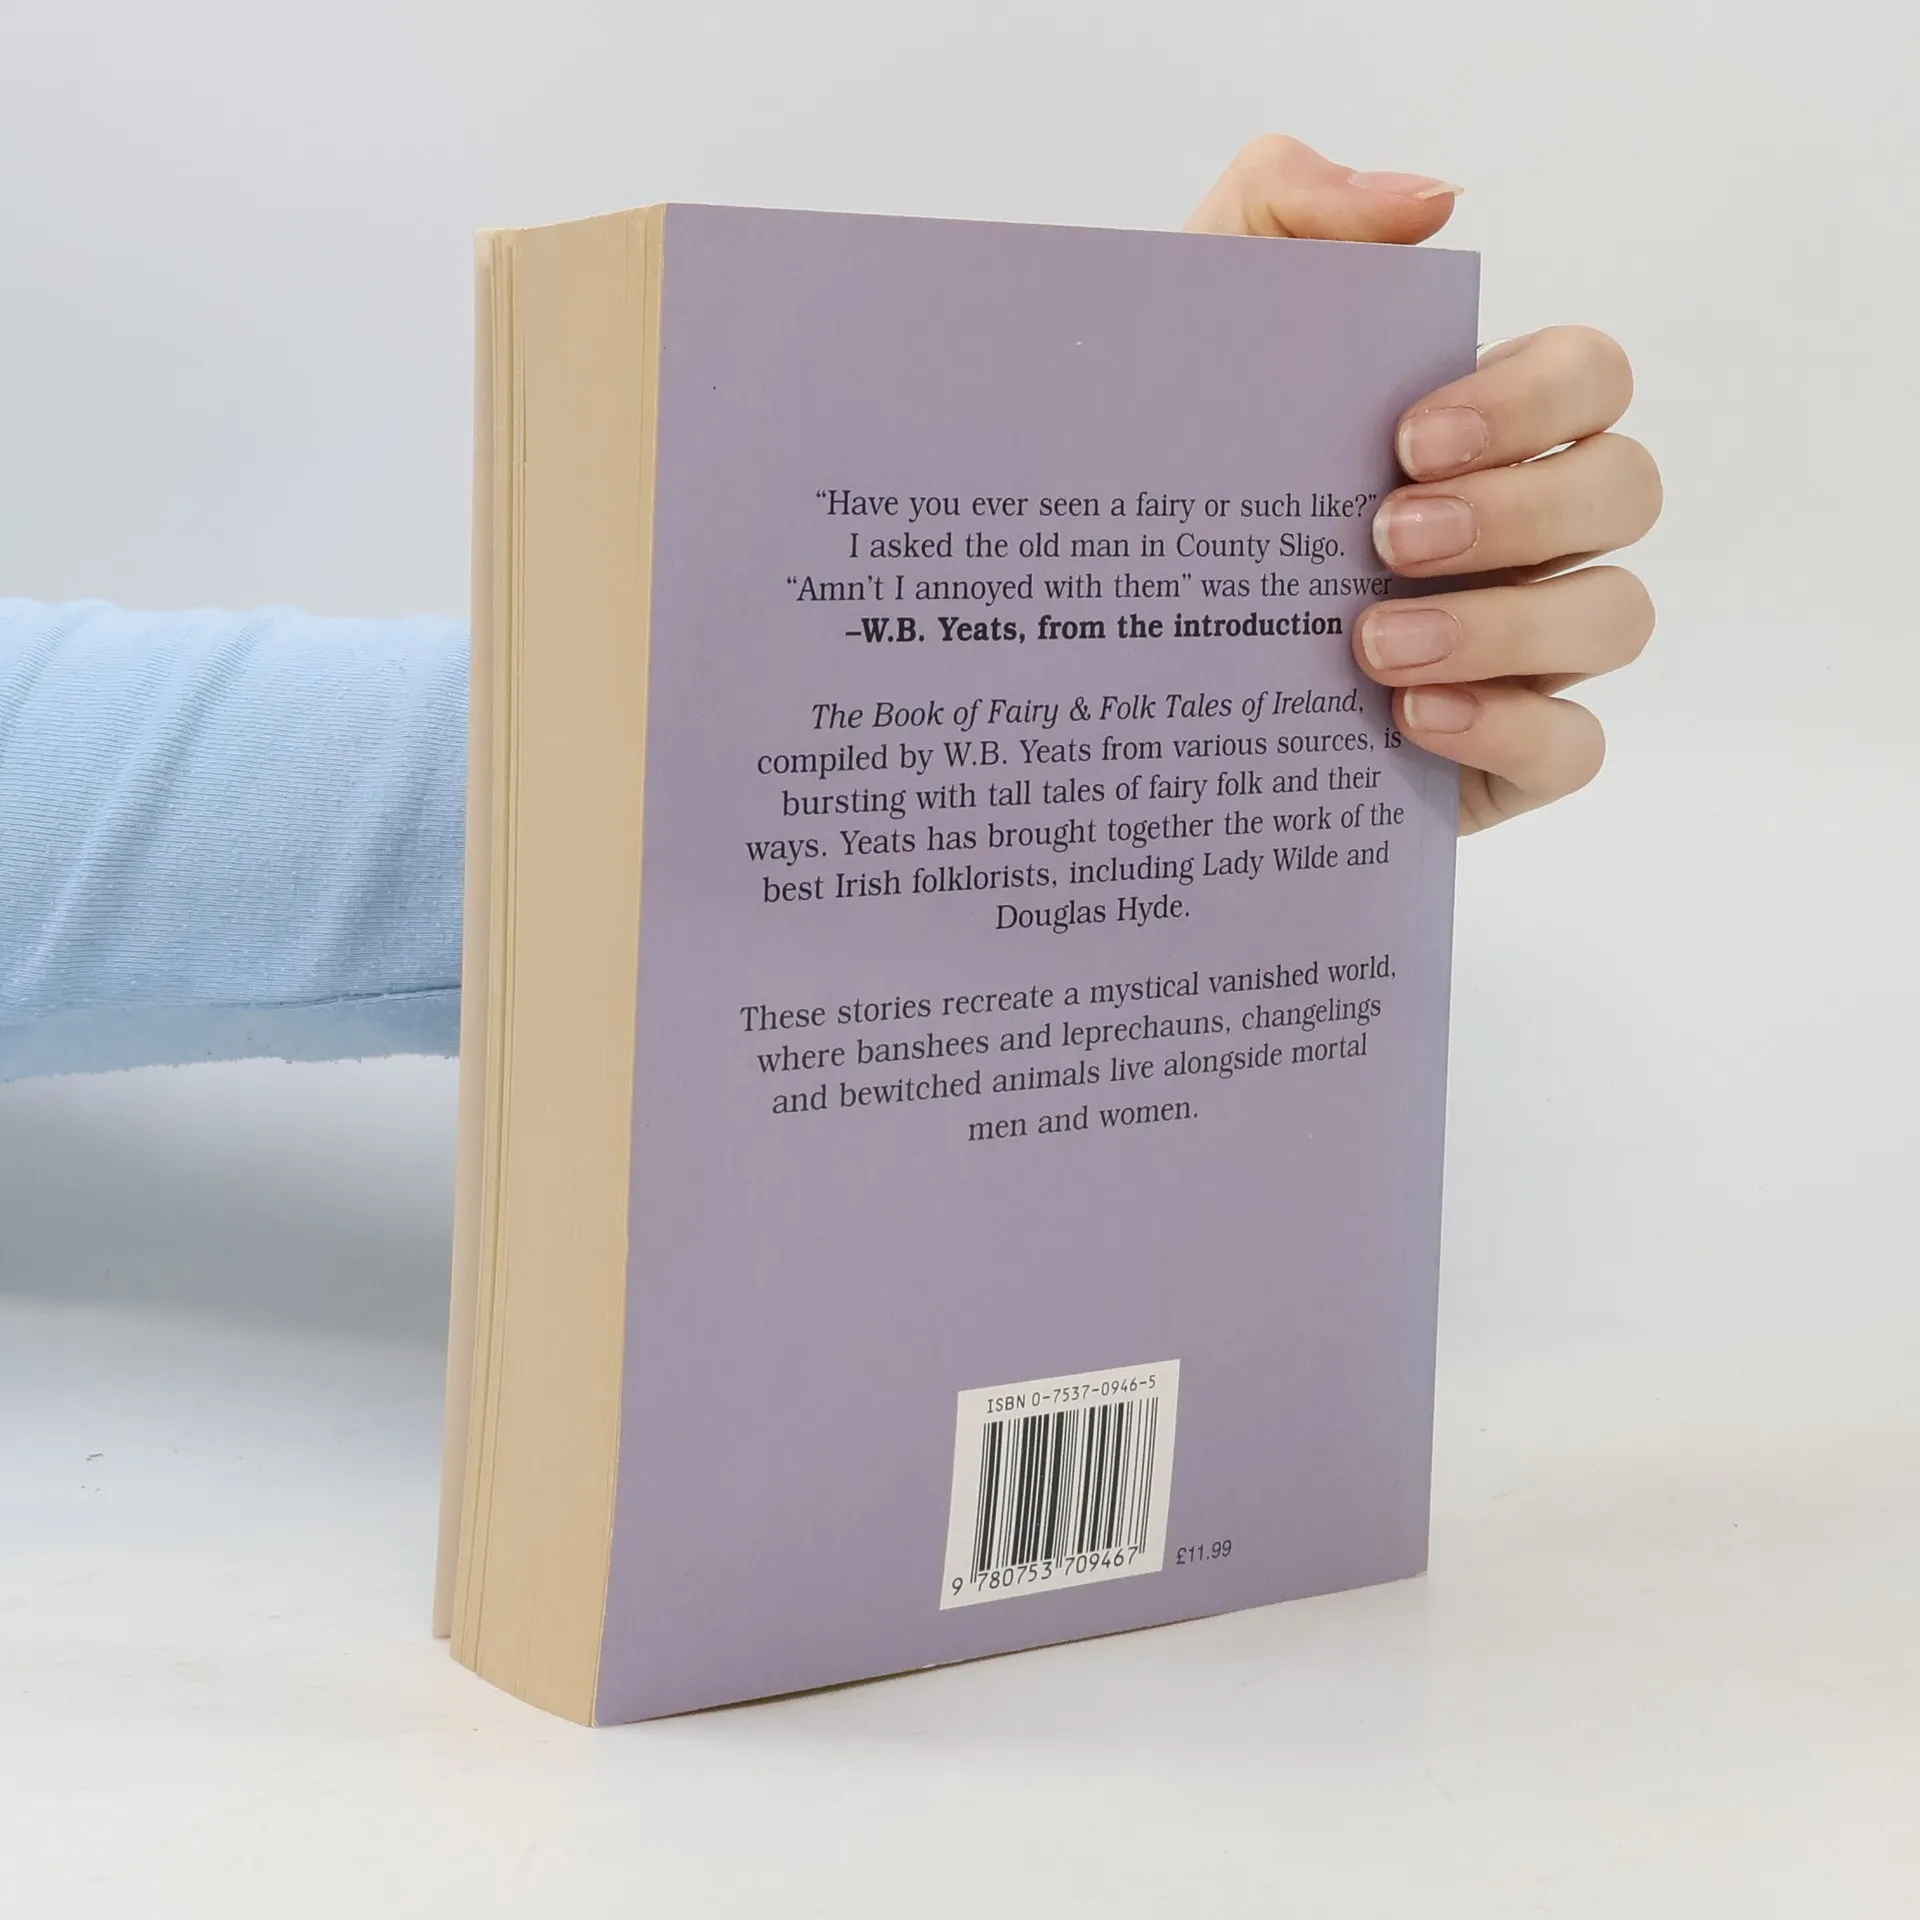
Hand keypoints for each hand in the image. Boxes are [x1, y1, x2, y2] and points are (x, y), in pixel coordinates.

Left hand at [1187, 137, 1660, 831]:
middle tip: (1387, 537)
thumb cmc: (1172, 480)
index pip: (1590, 377)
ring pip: (1616, 617)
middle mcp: (1525, 529)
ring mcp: (1525, 645)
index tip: (1407, 438)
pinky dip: (1511, 730)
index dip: (1534, 398)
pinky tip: (1413, 723)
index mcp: (1482, 425)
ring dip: (1507, 626)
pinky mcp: (1502, 755)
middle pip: (1624, 491)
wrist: (1104, 646)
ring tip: (1373, 645)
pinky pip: (1574, 747)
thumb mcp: (1193, 323)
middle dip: (1520, 510)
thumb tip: (1431, 203)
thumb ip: (1286, 210)